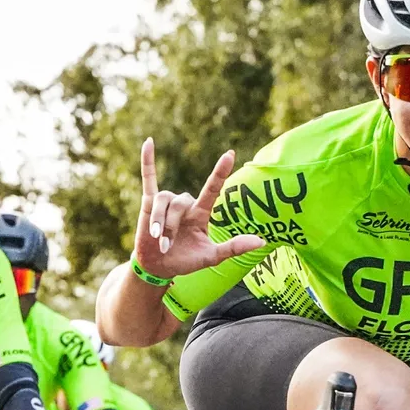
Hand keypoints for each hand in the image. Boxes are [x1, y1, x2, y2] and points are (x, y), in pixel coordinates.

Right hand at [131, 140, 266, 281]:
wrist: (159, 267)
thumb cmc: (185, 261)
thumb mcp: (211, 257)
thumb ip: (234, 247)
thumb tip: (262, 241)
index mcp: (201, 213)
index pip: (212, 188)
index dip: (220, 171)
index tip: (230, 154)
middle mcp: (186, 204)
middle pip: (180, 203)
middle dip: (171, 227)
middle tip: (166, 246)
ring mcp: (167, 202)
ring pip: (163, 201)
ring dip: (158, 221)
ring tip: (156, 238)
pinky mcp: (149, 203)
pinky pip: (149, 178)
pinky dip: (148, 161)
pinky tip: (149, 143)